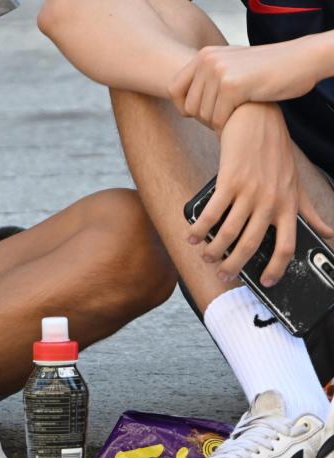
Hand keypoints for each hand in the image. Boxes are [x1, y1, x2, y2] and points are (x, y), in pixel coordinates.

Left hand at [169, 39, 320, 129]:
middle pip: (189, 106)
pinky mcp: (232, 86)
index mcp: (204, 55)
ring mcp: (219, 72)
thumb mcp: (230, 68)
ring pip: (203, 115)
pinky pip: (218, 119)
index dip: (183, 107)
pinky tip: (241, 117)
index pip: (173, 89)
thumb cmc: (264, 71)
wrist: (299, 62)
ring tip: (235, 112)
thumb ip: (206, 80)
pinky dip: (227, 125)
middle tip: (224, 115)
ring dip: (217, 122)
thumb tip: (182, 107)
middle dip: (204, 118)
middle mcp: (207, 61)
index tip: (197, 114)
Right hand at [187, 102, 333, 286]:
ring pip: (229, 232)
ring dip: (214, 250)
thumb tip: (328, 234)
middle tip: (223, 274)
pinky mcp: (229, 181)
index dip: (277, 269)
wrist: (257, 119)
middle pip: (251, 245)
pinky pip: (211, 213)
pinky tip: (192, 236)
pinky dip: (199, 228)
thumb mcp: (296, 183)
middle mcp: (270, 201)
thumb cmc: (275, 153)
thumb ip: (309, 211)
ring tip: (206, 256)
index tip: (266, 282)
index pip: (288, 246)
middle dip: (234, 266)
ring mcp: (249, 191)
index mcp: (288, 205)